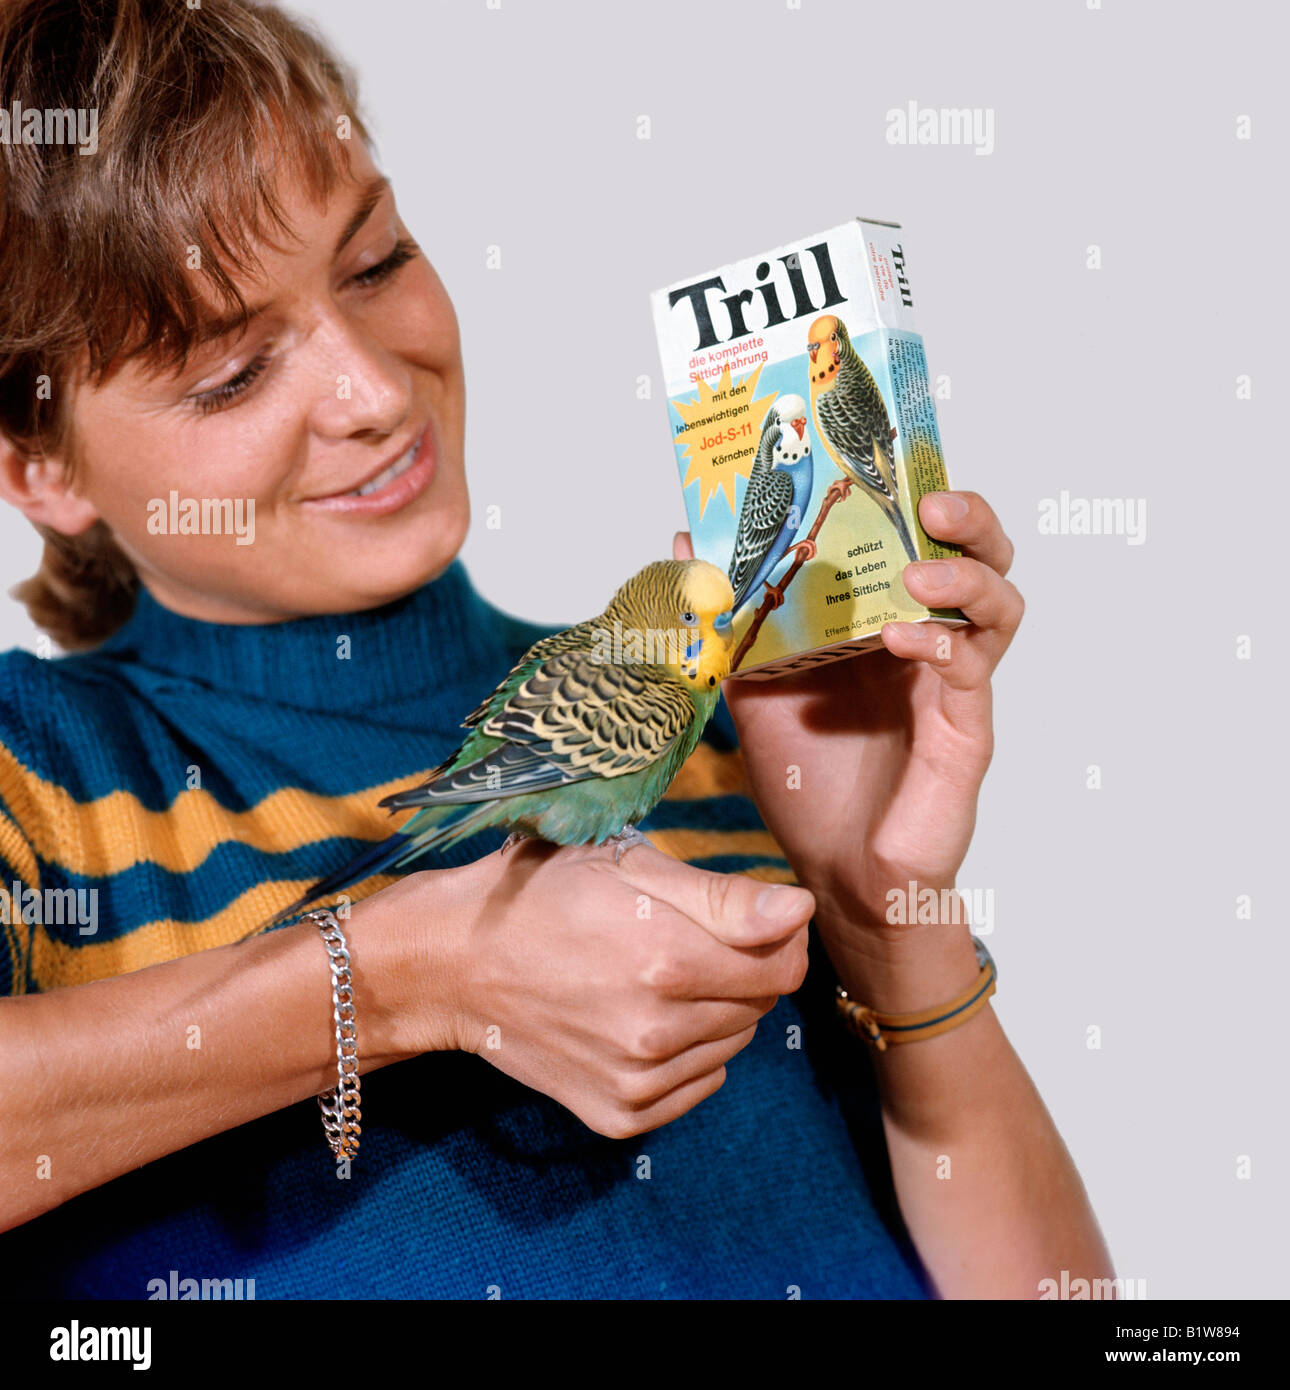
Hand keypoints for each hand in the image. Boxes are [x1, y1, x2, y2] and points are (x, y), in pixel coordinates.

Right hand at [381, 840, 812, 1138]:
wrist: (454, 965)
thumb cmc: (542, 896)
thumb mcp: (627, 866)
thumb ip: (723, 895)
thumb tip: (801, 910)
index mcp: (667, 958)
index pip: (785, 964)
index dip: (779, 937)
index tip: (749, 919)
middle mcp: (657, 1031)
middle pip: (760, 1006)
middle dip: (740, 969)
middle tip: (681, 940)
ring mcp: (636, 1080)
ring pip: (731, 1045)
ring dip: (713, 1011)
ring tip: (651, 978)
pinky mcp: (618, 1115)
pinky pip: (699, 1085)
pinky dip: (688, 1055)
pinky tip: (640, 1020)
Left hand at [675, 491, 1021, 969]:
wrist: (834, 872)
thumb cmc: (807, 780)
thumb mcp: (752, 685)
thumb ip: (728, 617)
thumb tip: (681, 542)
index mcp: (885, 620)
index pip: (919, 540)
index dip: (915, 493)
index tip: (883, 457)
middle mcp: (929, 643)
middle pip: (982, 557)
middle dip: (968, 518)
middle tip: (928, 500)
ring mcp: (954, 686)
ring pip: (999, 605)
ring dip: (964, 575)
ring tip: (918, 569)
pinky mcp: (965, 731)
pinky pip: (973, 671)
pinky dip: (942, 644)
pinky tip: (903, 638)